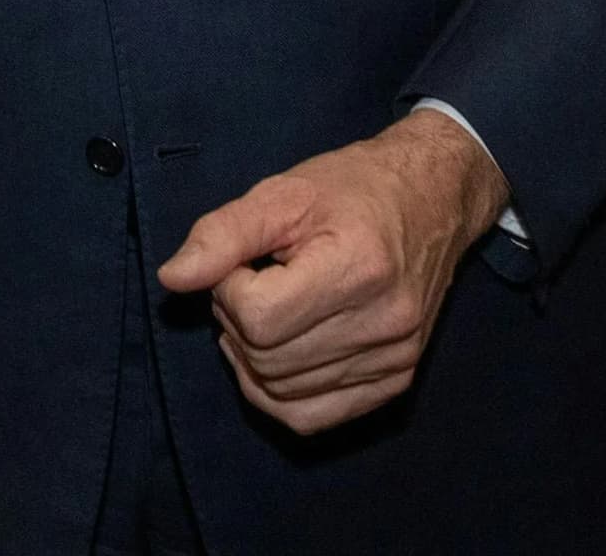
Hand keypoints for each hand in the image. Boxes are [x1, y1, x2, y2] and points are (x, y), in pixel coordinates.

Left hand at [154, 112, 507, 435]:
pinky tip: (274, 355)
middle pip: (267, 359)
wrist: (432, 201)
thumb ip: (222, 234)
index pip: (258, 317)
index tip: (245, 263)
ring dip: (253, 357)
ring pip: (283, 393)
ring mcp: (395, 357)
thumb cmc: (353, 189)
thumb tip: (173, 279)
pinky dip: (279, 395)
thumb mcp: (282, 193)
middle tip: (251, 282)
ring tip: (267, 310)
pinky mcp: (396, 379)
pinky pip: (314, 416)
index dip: (230, 290)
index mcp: (358, 267)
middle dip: (239, 322)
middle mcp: (384, 322)